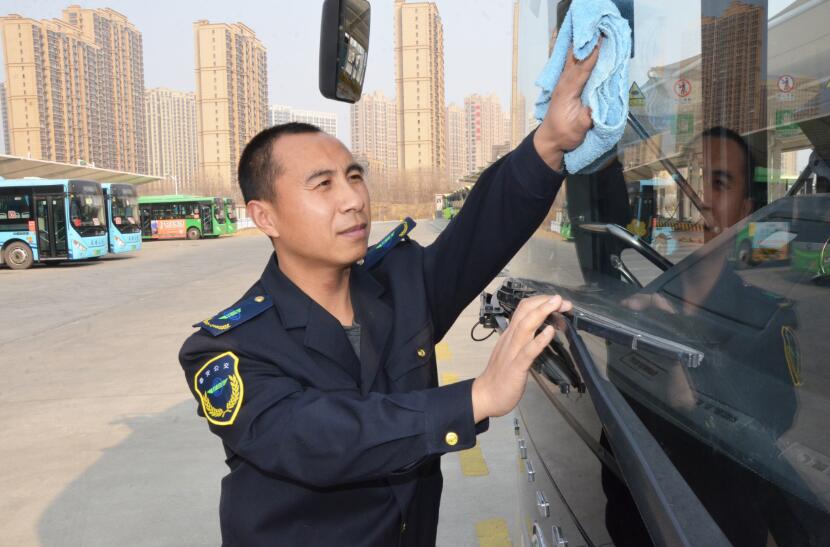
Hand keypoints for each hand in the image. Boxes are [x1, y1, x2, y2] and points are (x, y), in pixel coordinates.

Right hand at [471, 295, 572, 421]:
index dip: (541, 302)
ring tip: (557, 304)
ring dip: (542, 312)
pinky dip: (539, 340)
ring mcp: (512, 352)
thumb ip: (524, 340)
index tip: (557, 302)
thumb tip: (541, 330)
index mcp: (510, 335)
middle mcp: (510, 339)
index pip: (523, 310)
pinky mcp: (516, 367)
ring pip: (525, 326)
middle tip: (563, 301)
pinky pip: (528, 351)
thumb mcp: (512, 351)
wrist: (485, 395)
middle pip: (525, 312)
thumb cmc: (500, 375)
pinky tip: (550, 332)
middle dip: (545, 303)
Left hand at [533, 40, 601, 170]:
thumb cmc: (564, 135)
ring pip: (573, 60)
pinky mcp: (566, 86)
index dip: (590, 57)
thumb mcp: (577, 130)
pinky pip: (572, 65)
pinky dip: (578, 54)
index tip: (599, 43)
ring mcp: (564, 84)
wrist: (550, 141)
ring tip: (590, 32)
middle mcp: (564, 84)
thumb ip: (587, 118)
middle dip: (585, 45)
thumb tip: (597, 107)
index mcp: (567, 92)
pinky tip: (580, 45)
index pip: (581, 71)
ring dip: (581, 46)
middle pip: (575, 60)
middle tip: (596, 30)